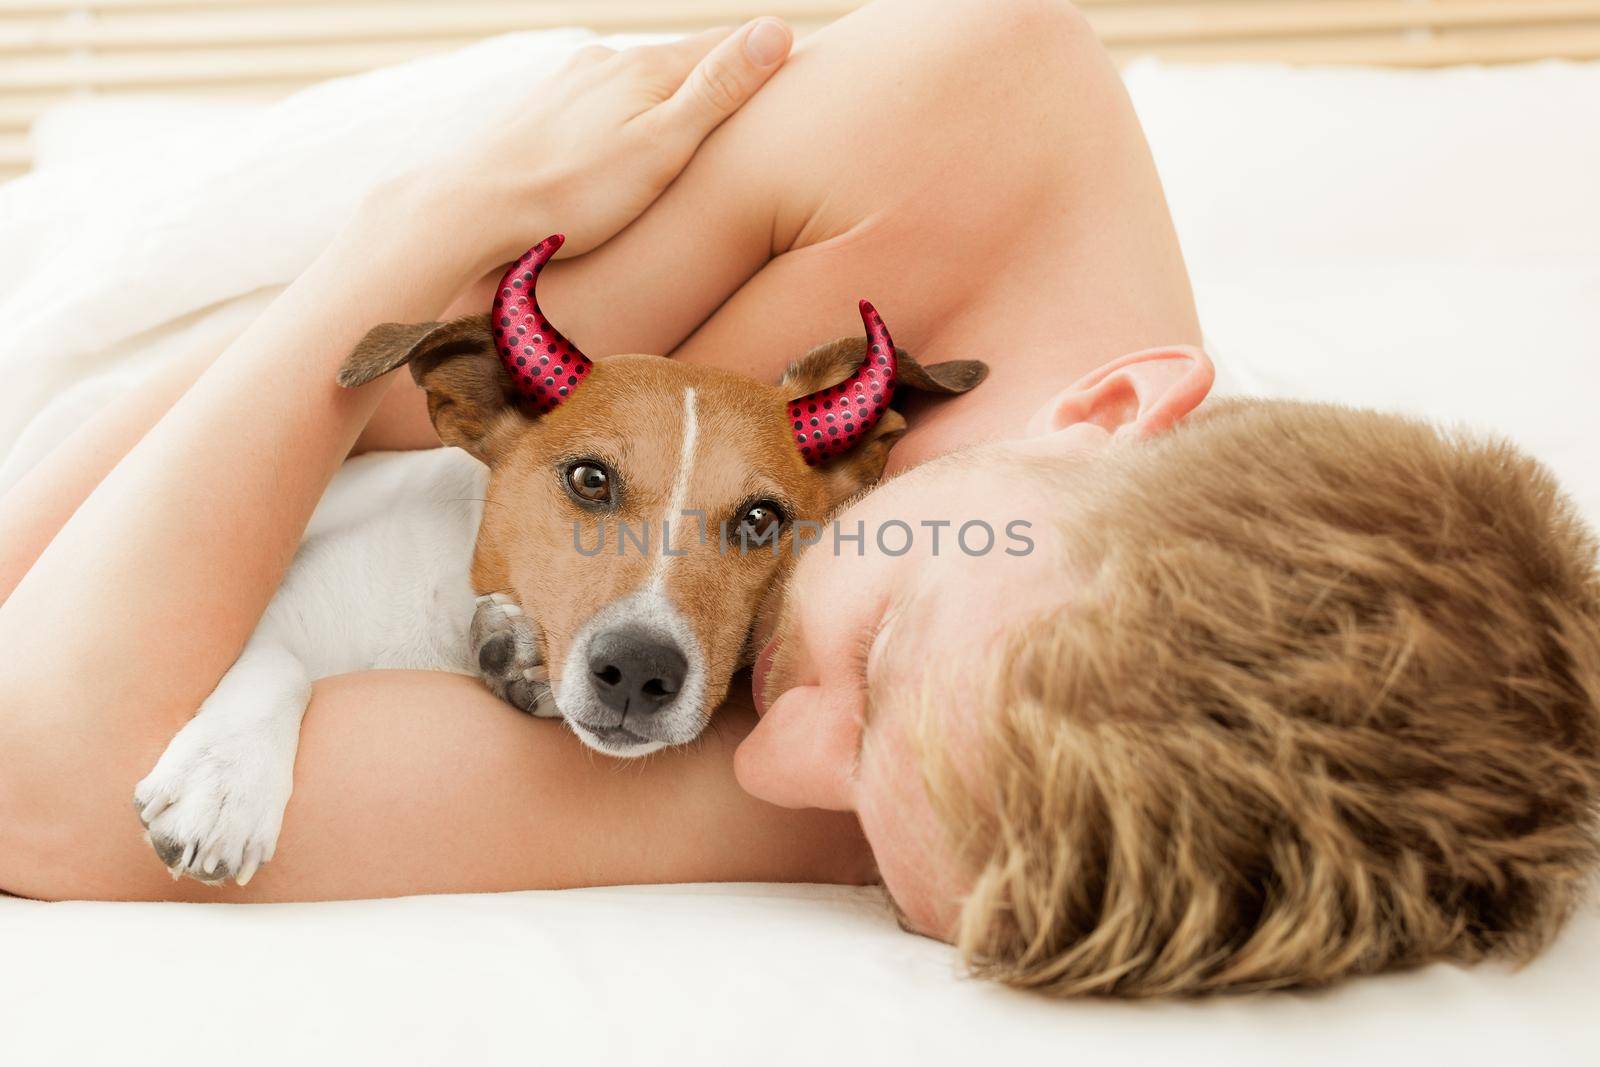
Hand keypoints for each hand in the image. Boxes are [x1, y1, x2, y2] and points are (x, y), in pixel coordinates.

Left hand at [415, 19, 793, 271]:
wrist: (472, 209)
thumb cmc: (575, 194)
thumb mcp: (663, 147)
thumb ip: (719, 90)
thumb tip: (776, 29)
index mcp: (647, 69)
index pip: (722, 49)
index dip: (762, 58)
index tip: (798, 63)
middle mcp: (606, 62)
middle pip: (678, 64)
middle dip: (714, 78)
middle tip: (753, 94)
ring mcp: (568, 83)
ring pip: (633, 84)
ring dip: (663, 100)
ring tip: (687, 125)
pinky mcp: (539, 110)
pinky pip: (597, 106)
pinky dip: (621, 118)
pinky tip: (617, 142)